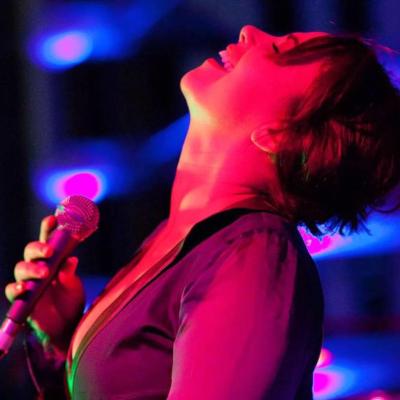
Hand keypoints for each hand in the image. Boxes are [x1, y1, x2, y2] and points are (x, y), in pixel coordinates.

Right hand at [4, 215, 84, 355]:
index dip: (48, 228)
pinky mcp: (21, 298)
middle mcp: (38, 267)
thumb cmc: (70, 302)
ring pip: (21, 267)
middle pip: (31, 251)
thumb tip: (71, 260)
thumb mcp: (74, 287)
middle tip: (49, 251)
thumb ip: (70, 275)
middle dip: (38, 247)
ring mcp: (28, 281)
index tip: (53, 219)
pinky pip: (12, 290)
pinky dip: (16, 288)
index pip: (48, 240)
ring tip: (44, 272)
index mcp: (53, 260)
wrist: (65, 328)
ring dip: (31, 267)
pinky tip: (23, 288)